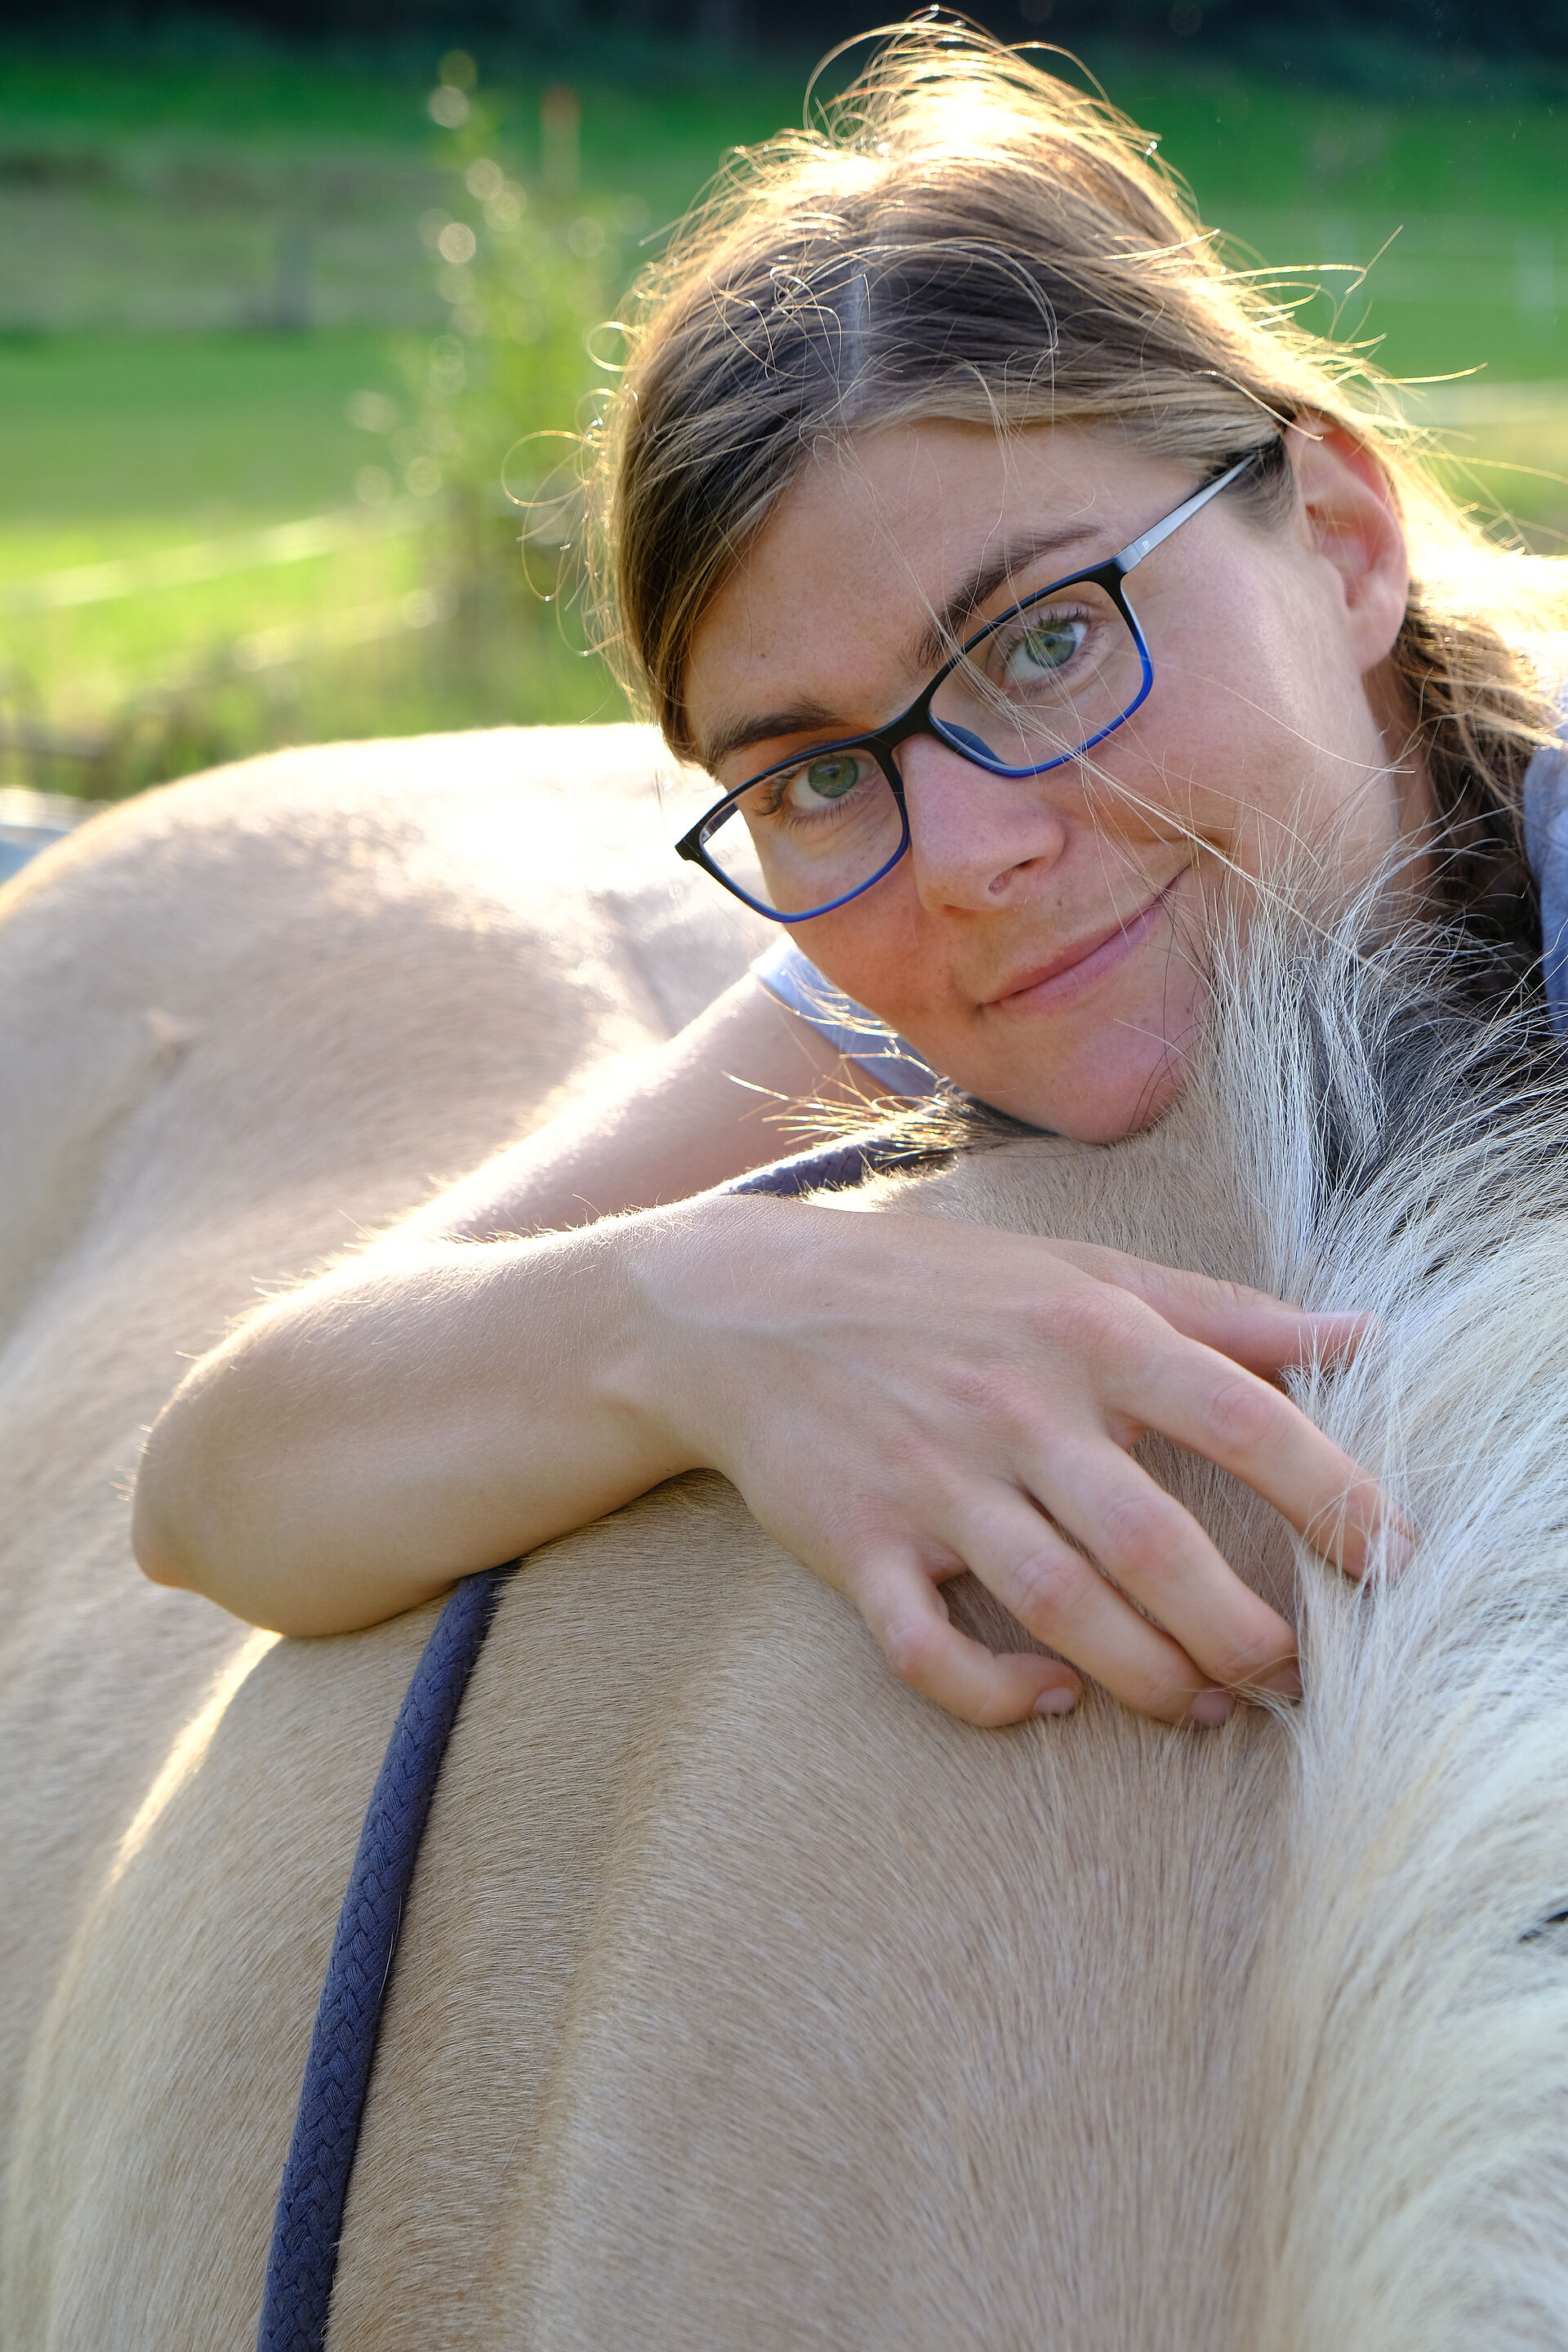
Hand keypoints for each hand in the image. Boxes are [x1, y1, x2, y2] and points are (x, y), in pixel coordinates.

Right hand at [635, 1198, 1385, 1729]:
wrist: (744, 1304)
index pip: (1237, 1415)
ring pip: (1057, 1608)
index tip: (1395, 1563)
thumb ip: (1224, 1314)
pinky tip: (1050, 1702)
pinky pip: (928, 1649)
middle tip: (1294, 1678)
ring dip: (1148, 1678)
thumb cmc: (941, 1289)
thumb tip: (1365, 1338)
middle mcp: (1014, 1407)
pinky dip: (994, 1694)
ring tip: (1206, 1705)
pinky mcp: (856, 1545)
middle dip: (1242, 1631)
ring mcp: (930, 1481)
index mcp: (1086, 1331)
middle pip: (1153, 1543)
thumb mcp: (1084, 1272)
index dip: (1332, 1494)